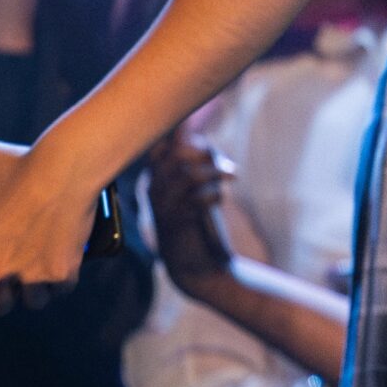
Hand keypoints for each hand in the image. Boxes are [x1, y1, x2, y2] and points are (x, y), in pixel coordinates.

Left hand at [0, 137, 101, 349]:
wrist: (66, 170)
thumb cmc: (28, 163)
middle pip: (1, 304)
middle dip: (11, 294)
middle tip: (24, 273)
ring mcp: (29, 274)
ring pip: (35, 300)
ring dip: (41, 287)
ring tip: (49, 258)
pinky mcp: (59, 274)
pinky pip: (63, 288)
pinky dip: (66, 276)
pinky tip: (68, 253)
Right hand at [145, 126, 236, 296]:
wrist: (201, 267)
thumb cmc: (201, 223)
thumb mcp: (197, 188)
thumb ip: (195, 159)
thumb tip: (192, 125)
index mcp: (158, 180)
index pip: (157, 148)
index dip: (175, 131)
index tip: (192, 119)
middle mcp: (155, 193)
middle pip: (172, 156)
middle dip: (202, 151)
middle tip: (224, 163)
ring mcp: (163, 209)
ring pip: (186, 175)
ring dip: (214, 171)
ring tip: (231, 175)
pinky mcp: (177, 226)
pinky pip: (195, 199)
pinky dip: (213, 193)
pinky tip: (220, 198)